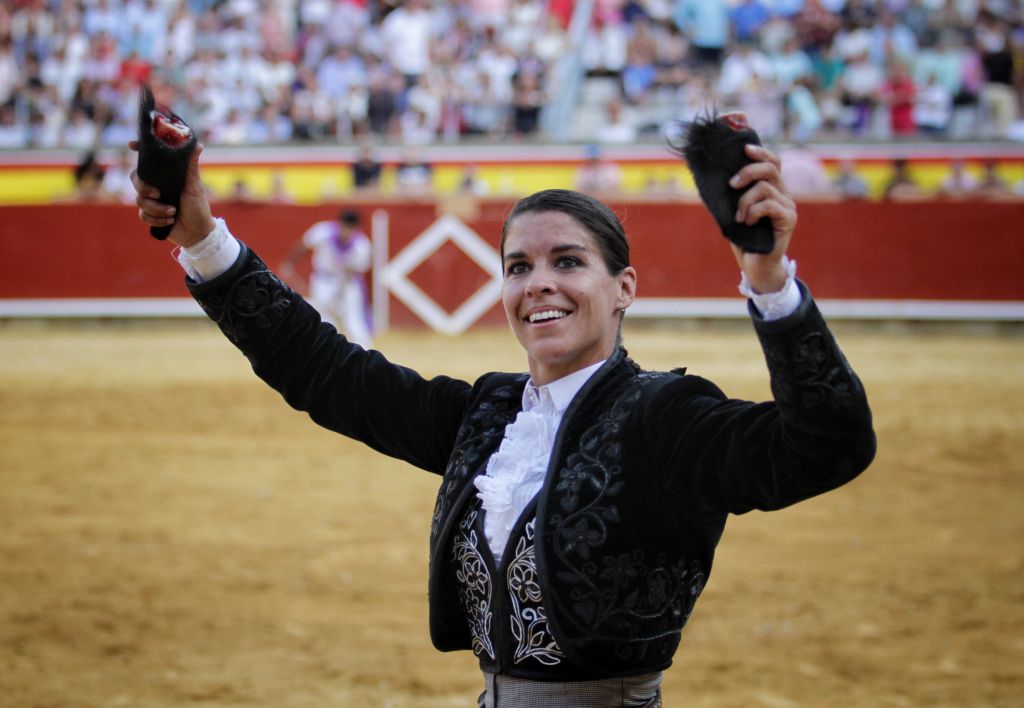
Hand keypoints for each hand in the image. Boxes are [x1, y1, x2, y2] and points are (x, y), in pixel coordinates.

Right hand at [129, 140, 214, 247]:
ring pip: (139, 200)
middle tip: (158, 193)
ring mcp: (152, 201)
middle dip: (144, 187)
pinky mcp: (150, 216)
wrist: (198, 232)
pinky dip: (157, 219)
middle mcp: (156, 186)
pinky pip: (143, 215)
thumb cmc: (199, 207)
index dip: (138, 151)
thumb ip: (191, 166)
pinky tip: (170, 220)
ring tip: (173, 211)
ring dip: (157, 208)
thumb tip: (198, 144)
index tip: (132, 145)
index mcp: (165, 176)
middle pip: (135, 179)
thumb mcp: (195, 185)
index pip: (147, 160)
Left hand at [728, 144, 796, 293]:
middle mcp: (784, 195)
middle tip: (732, 184)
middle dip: (748, 171)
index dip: (761, 152)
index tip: (745, 149)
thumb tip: (715, 176)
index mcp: (773, 190)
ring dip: (745, 201)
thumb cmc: (744, 239)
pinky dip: (753, 212)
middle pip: (771, 168)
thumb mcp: (735, 212)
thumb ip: (733, 195)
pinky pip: (769, 204)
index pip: (773, 162)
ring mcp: (788, 207)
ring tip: (739, 218)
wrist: (756, 266)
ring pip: (765, 188)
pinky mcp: (789, 219)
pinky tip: (748, 223)